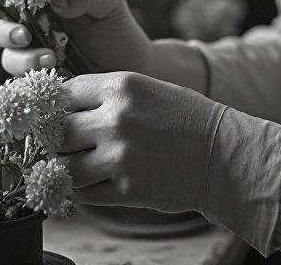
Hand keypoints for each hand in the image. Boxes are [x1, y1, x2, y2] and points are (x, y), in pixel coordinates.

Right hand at [0, 0, 153, 75]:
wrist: (136, 70)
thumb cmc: (120, 32)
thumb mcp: (108, 6)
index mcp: (46, 9)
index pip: (15, 1)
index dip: (11, 3)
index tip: (24, 10)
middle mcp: (35, 35)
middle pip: (2, 33)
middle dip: (8, 35)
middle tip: (25, 38)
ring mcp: (36, 63)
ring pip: (11, 61)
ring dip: (23, 60)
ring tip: (51, 61)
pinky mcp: (42, 89)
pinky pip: (23, 88)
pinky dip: (28, 87)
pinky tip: (47, 84)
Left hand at [62, 71, 224, 212]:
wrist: (222, 154)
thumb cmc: (185, 117)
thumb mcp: (147, 88)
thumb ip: (108, 94)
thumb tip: (66, 105)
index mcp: (121, 86)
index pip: (66, 93)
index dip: (58, 105)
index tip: (59, 114)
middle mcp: (115, 119)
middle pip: (59, 132)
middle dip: (58, 139)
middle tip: (65, 143)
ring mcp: (119, 156)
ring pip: (66, 167)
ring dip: (68, 168)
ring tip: (78, 165)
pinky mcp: (126, 190)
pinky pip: (84, 194)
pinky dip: (82, 190)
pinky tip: (93, 182)